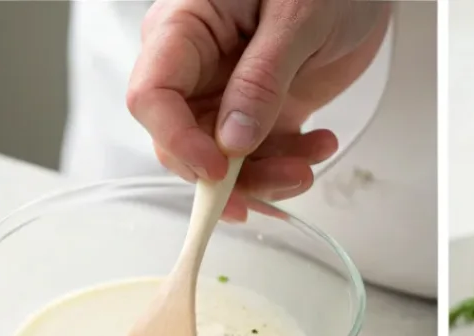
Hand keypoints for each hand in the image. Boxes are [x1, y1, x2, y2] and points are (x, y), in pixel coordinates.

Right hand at [127, 0, 390, 218]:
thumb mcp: (295, 19)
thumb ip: (261, 80)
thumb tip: (232, 141)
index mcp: (185, 27)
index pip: (153, 97)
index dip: (180, 143)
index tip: (220, 171)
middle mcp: (198, 66)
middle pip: (186, 143)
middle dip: (234, 175)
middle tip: (289, 175)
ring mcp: (228, 94)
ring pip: (225, 163)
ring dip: (270, 177)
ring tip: (313, 160)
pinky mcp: (262, 113)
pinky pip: (261, 160)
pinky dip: (289, 166)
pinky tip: (320, 145)